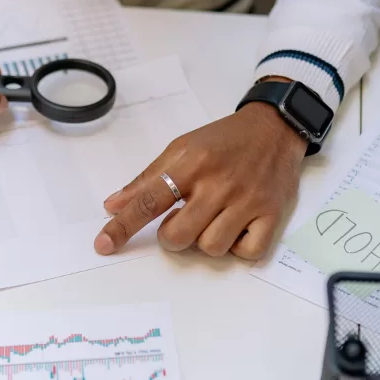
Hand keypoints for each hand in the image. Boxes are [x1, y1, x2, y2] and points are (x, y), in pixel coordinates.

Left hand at [94, 101, 306, 259]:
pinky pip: (247, 253)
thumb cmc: (224, 140)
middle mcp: (219, 183)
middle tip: (183, 219)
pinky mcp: (273, 214)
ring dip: (205, 241)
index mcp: (192, 163)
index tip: (103, 244)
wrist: (276, 127)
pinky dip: (238, 248)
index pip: (149, 200)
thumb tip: (113, 205)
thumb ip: (147, 179)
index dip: (123, 226)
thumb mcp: (182, 147)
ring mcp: (248, 201)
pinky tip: (237, 228)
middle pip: (179, 235)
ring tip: (213, 219)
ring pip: (211, 248)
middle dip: (172, 236)